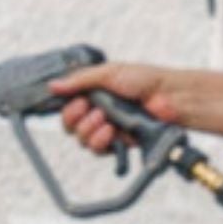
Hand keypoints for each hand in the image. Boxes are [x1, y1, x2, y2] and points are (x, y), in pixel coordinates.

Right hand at [50, 59, 178, 152]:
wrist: (169, 97)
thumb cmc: (144, 80)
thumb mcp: (108, 73)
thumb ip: (79, 80)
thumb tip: (52, 86)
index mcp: (93, 93)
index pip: (67, 107)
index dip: (68, 108)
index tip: (78, 101)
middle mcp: (98, 112)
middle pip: (70, 126)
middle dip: (76, 120)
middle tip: (91, 109)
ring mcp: (107, 128)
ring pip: (82, 140)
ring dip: (89, 130)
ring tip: (105, 119)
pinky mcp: (118, 143)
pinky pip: (98, 150)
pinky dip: (100, 142)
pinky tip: (110, 131)